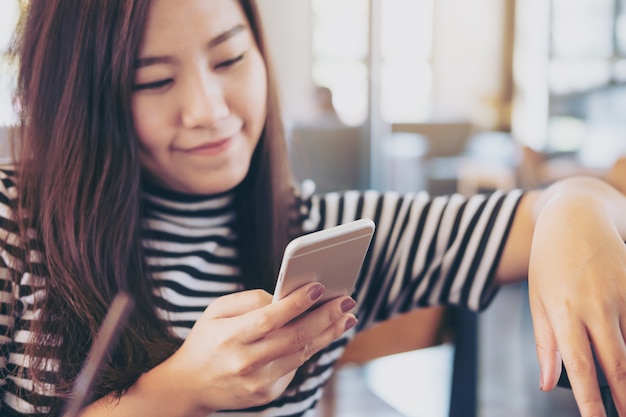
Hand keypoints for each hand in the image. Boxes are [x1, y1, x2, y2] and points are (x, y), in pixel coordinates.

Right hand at [159, 282, 356, 412]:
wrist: (189, 386)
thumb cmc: (206, 340)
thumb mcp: (215, 311)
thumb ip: (250, 300)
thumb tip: (285, 297)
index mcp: (230, 337)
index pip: (269, 318)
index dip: (296, 303)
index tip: (319, 288)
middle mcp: (245, 362)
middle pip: (294, 338)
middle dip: (325, 317)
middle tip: (347, 301)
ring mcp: (258, 382)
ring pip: (302, 353)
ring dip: (328, 333)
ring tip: (346, 316)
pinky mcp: (267, 394)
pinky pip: (295, 366)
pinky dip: (310, 348)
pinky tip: (325, 333)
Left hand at [528, 189, 625, 416]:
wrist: (573, 219)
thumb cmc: (549, 263)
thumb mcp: (537, 300)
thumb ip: (545, 344)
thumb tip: (547, 384)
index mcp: (564, 312)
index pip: (581, 368)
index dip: (592, 402)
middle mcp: (596, 306)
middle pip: (618, 364)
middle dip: (625, 398)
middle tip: (624, 416)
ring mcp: (622, 295)